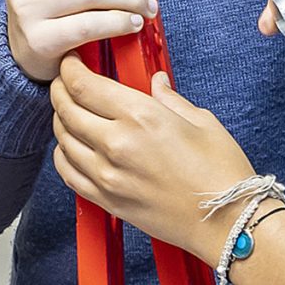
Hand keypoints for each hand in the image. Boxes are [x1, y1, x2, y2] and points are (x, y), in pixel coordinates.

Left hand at [51, 58, 253, 257]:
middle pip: (66, 109)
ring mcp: (107, 175)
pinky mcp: (106, 200)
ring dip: (60, 120)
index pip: (84, 85)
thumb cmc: (221, 172)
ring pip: (63, 139)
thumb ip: (170, 98)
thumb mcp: (201, 121)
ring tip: (69, 111)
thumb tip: (157, 83)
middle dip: (60, 89)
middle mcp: (117, 144)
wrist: (225, 221)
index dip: (70, 69)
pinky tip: (72, 146)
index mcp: (141, 117)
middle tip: (64, 81)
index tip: (72, 62)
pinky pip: (68, 172)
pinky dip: (63, 154)